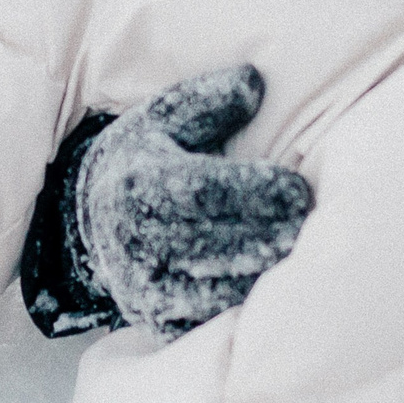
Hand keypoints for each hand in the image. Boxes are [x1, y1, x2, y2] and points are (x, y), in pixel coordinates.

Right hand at [19, 65, 313, 340]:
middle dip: (272, 236)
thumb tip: (254, 82)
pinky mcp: (156, 319)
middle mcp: (134, 241)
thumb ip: (211, 99)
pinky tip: (276, 284)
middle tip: (309, 225)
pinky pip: (210, 320)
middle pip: (217, 246)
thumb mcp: (167, 115)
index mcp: (137, 185)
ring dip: (264, 273)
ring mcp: (143, 287)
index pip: (204, 193)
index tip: (299, 191)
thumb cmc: (148, 155)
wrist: (93, 215)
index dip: (257, 194)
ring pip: (218, 289)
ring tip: (299, 252)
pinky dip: (245, 304)